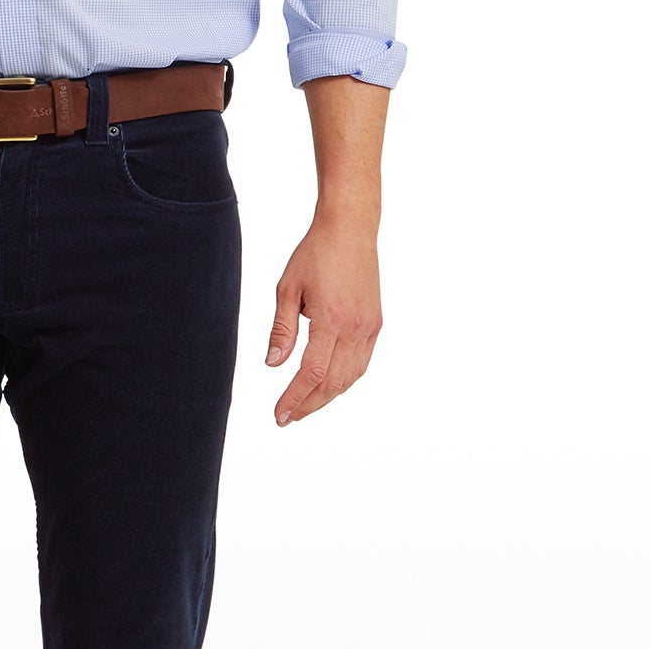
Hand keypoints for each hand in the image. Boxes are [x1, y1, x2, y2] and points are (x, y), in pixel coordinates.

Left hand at [265, 210, 382, 426]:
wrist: (350, 230)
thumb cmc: (315, 254)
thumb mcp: (287, 289)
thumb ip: (282, 330)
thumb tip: (273, 365)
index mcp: (330, 319)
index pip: (311, 372)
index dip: (294, 398)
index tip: (279, 414)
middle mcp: (355, 327)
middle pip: (333, 382)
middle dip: (309, 404)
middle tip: (286, 418)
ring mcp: (369, 327)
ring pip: (351, 377)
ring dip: (327, 397)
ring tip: (304, 407)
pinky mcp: (376, 323)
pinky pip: (362, 363)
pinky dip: (344, 380)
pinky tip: (328, 385)